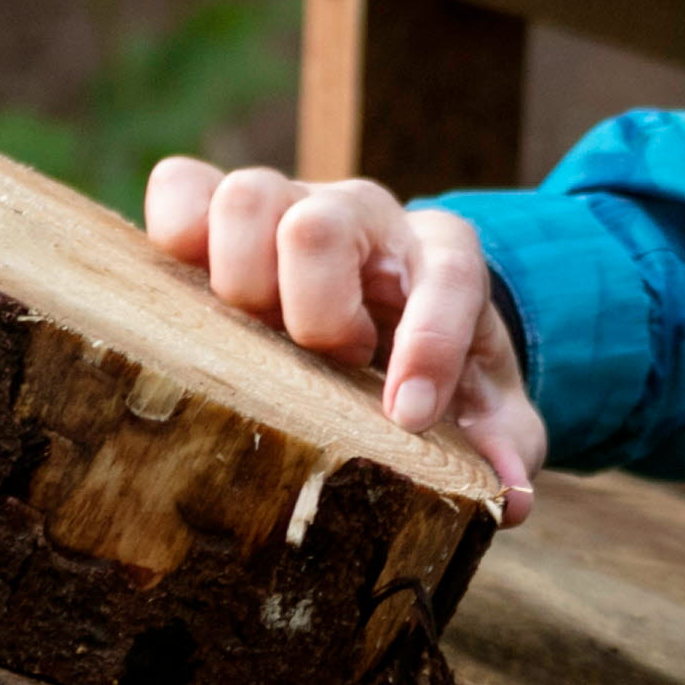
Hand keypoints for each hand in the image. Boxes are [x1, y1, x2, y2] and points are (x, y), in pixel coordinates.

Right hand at [141, 161, 544, 517]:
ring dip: (241, 279)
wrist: (390, 307)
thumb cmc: (435, 363)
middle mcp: (368, 214)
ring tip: (259, 334)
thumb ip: (508, 445)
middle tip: (328, 360)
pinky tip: (189, 289)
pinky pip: (181, 185)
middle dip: (314, 312)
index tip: (407, 414)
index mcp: (443, 255)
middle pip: (320, 227)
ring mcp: (292, 203)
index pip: (447, 276)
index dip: (429, 345)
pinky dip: (175, 231)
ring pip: (247, 198)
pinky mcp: (223, 207)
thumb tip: (508, 499)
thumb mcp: (486, 406)